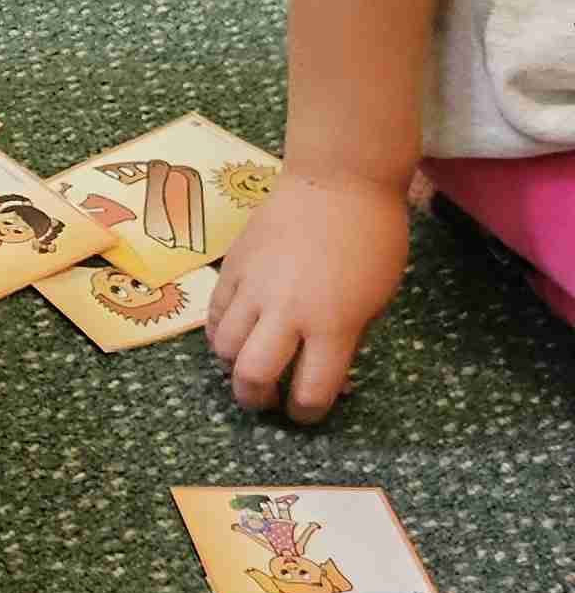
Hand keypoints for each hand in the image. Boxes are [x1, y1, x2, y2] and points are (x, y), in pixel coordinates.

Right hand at [208, 167, 411, 420]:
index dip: (308, 413)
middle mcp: (287, 311)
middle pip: (253, 376)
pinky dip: (220, 333)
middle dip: (257, 400)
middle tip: (266, 399)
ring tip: (248, 362)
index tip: (307, 410)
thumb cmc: (374, 239)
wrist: (339, 180)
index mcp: (333, 325)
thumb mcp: (378, 300)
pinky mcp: (233, 266)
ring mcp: (254, 287)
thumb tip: (328, 373)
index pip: (310, 392)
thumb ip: (349, 342)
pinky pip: (214, 313)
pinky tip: (233, 333)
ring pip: (224, 348)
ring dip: (235, 366)